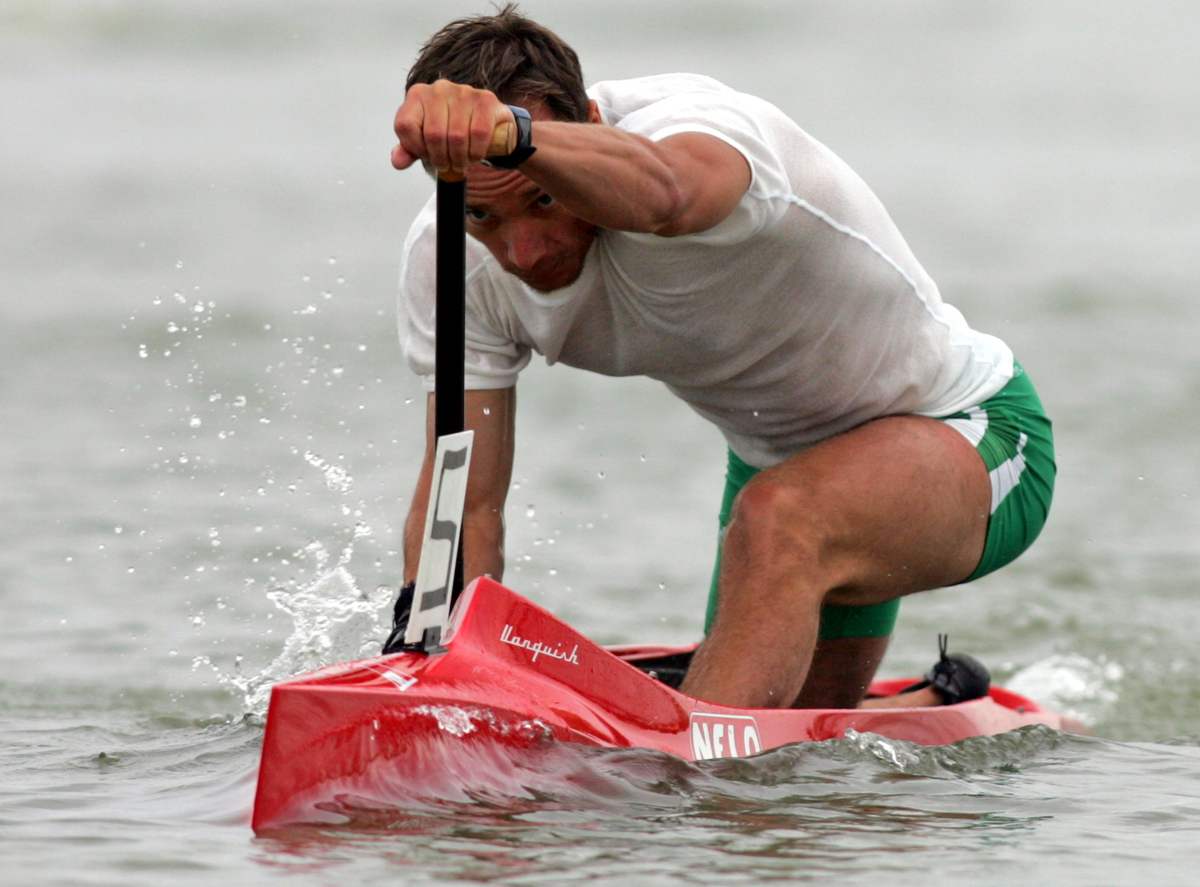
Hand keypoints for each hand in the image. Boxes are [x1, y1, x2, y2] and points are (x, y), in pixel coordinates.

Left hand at [392, 80, 514, 175]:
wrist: (483, 118)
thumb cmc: (449, 128)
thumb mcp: (424, 140)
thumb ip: (408, 150)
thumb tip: (398, 161)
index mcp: (417, 95)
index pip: (405, 126)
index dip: (416, 148)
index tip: (427, 155)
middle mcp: (438, 89)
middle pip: (433, 135)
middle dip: (441, 159)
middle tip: (448, 166)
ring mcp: (463, 91)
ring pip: (457, 136)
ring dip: (460, 159)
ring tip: (460, 163)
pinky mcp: (485, 100)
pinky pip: (479, 133)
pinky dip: (476, 152)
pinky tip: (474, 156)